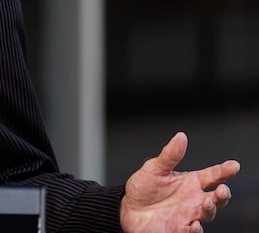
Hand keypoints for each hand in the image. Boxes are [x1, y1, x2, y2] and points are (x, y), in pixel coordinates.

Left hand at [120, 132, 240, 232]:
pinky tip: (195, 225)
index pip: (212, 175)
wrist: (128, 209)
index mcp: (191, 182)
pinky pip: (194, 231)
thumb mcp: (154, 168)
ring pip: (209, 214)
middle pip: (217, 198)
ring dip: (211, 209)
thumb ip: (170, 155)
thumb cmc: (143, 188)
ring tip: (207, 203)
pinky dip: (196, 229)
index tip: (234, 165)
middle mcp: (194, 199)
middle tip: (222, 189)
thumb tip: (181, 136)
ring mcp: (189, 215)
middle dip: (223, 194)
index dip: (224, 171)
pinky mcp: (180, 228)